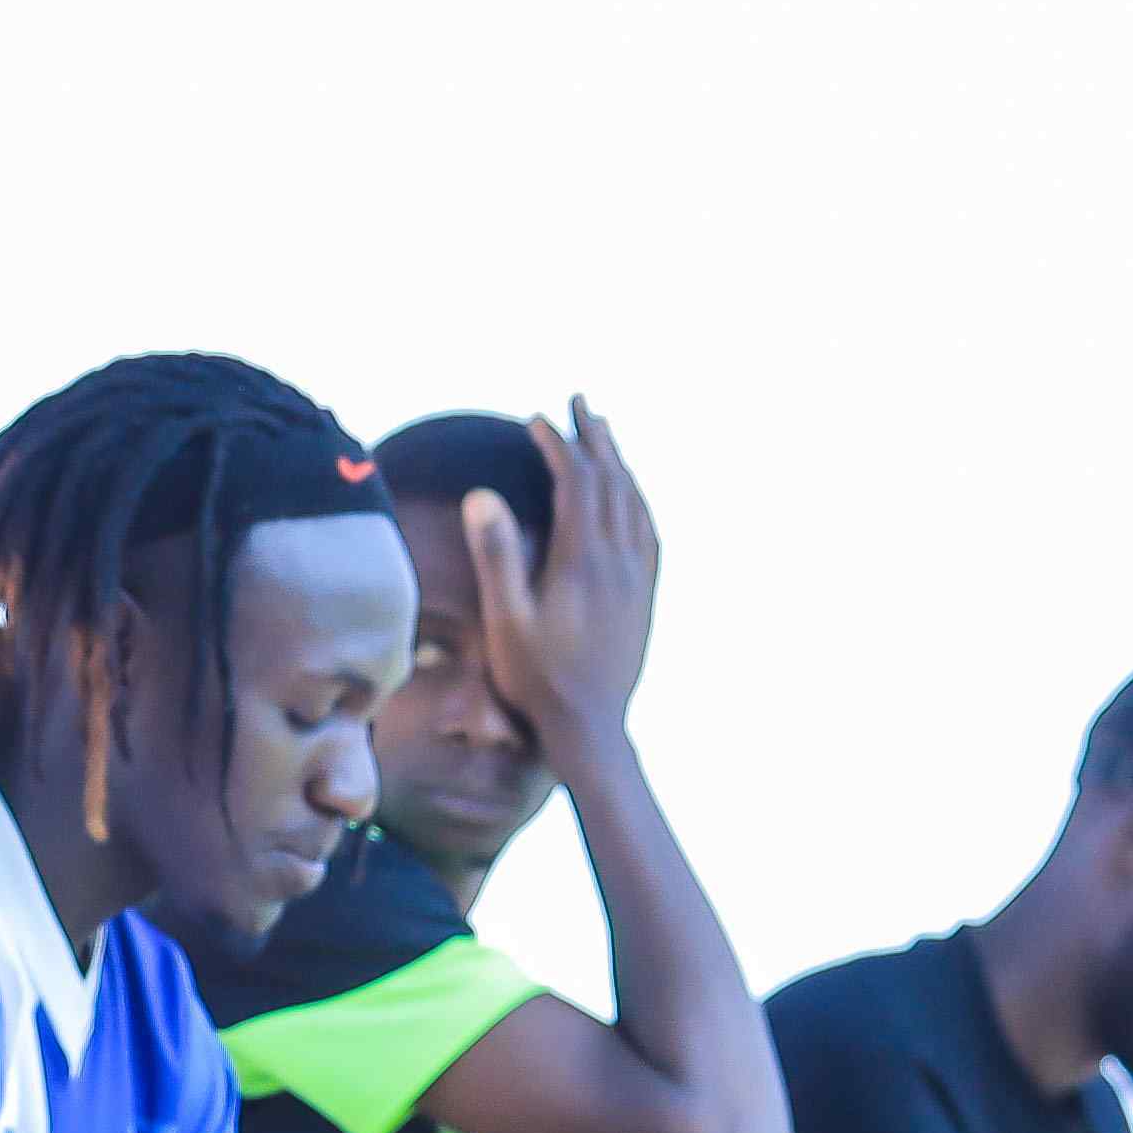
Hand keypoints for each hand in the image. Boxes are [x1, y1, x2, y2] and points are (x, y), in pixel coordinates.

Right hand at [464, 402, 661, 758]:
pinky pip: (649, 531)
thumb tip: (482, 495)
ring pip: (635, 502)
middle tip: (580, 402)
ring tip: (605, 435)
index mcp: (583, 560)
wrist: (592, 729)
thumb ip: (497, 556)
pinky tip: (632, 497)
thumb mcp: (506, 621)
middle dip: (594, 437)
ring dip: (619, 462)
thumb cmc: (538, 680)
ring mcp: (637, 578)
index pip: (575, 482)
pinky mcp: (646, 596)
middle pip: (612, 480)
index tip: (536, 420)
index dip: (556, 445)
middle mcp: (618, 561)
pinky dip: (638, 500)